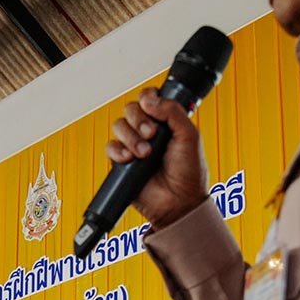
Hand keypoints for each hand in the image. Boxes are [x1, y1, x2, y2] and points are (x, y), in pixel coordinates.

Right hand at [106, 88, 209, 228]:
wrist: (178, 201)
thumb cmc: (188, 172)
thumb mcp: (189, 135)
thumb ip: (173, 111)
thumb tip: (149, 100)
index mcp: (165, 121)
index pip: (148, 98)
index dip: (147, 99)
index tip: (153, 109)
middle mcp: (148, 131)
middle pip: (130, 109)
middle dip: (139, 120)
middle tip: (152, 135)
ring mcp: (133, 145)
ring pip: (119, 126)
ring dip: (131, 137)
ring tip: (145, 154)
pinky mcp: (121, 162)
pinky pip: (110, 146)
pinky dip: (118, 151)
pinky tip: (130, 159)